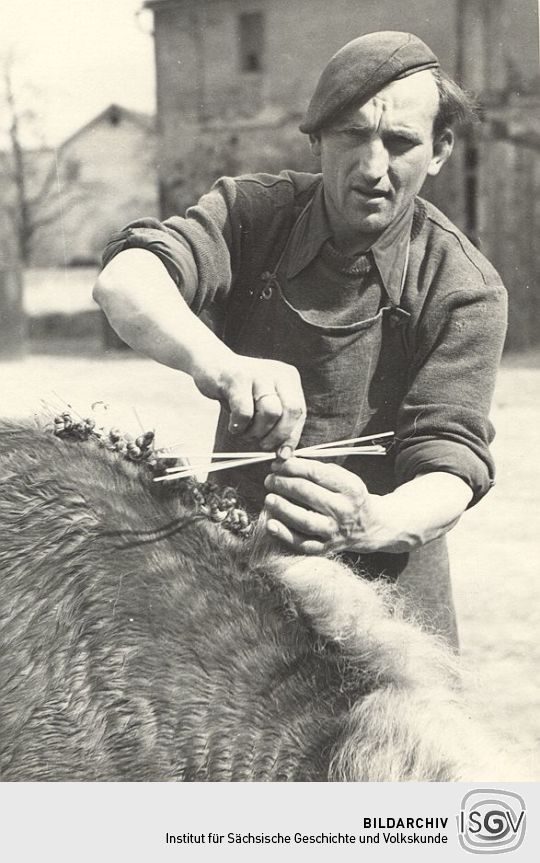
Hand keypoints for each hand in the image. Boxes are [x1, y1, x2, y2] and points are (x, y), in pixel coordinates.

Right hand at [192, 352, 305, 453]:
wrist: (211, 364)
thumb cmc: (238, 391)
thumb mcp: (262, 404)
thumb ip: (277, 424)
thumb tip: (285, 454)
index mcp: (289, 378)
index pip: (300, 412)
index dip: (292, 437)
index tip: (282, 454)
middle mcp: (278, 373)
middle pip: (292, 410)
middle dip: (278, 435)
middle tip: (263, 445)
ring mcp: (258, 373)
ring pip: (271, 412)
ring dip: (257, 432)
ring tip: (245, 433)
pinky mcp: (237, 378)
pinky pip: (245, 412)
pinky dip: (239, 426)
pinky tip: (233, 426)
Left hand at [263, 457, 392, 554]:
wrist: (369, 527)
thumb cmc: (348, 497)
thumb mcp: (344, 478)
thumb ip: (317, 469)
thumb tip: (284, 462)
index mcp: (350, 488)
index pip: (316, 473)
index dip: (292, 467)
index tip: (277, 464)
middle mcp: (344, 510)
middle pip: (308, 494)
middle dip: (283, 484)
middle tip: (269, 480)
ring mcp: (334, 531)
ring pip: (304, 520)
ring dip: (282, 507)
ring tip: (269, 498)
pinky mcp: (326, 547)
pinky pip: (302, 543)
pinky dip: (284, 535)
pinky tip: (270, 524)